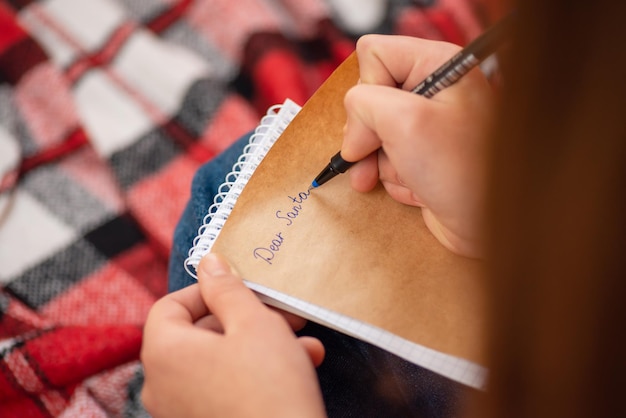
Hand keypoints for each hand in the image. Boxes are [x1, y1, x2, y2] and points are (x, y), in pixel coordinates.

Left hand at [141, 253, 325, 417]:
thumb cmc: (270, 387)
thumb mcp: (254, 323)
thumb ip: (227, 288)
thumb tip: (209, 263)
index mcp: (164, 353)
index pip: (170, 305)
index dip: (207, 289)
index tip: (241, 287)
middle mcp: (163, 385)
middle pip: (198, 332)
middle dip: (246, 317)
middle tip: (282, 311)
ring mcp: (181, 410)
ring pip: (218, 359)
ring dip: (260, 343)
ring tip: (302, 341)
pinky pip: (224, 386)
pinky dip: (255, 371)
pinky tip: (299, 364)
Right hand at [342, 35, 494, 257]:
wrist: (492, 224)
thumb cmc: (461, 169)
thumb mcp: (404, 122)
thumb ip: (363, 104)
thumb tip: (353, 129)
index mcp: (437, 65)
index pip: (373, 54)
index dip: (366, 90)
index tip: (377, 125)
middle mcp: (433, 90)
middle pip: (369, 97)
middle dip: (368, 133)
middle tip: (373, 155)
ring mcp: (428, 125)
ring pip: (374, 133)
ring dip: (381, 162)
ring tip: (405, 177)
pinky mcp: (424, 156)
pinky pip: (386, 160)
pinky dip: (394, 178)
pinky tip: (416, 188)